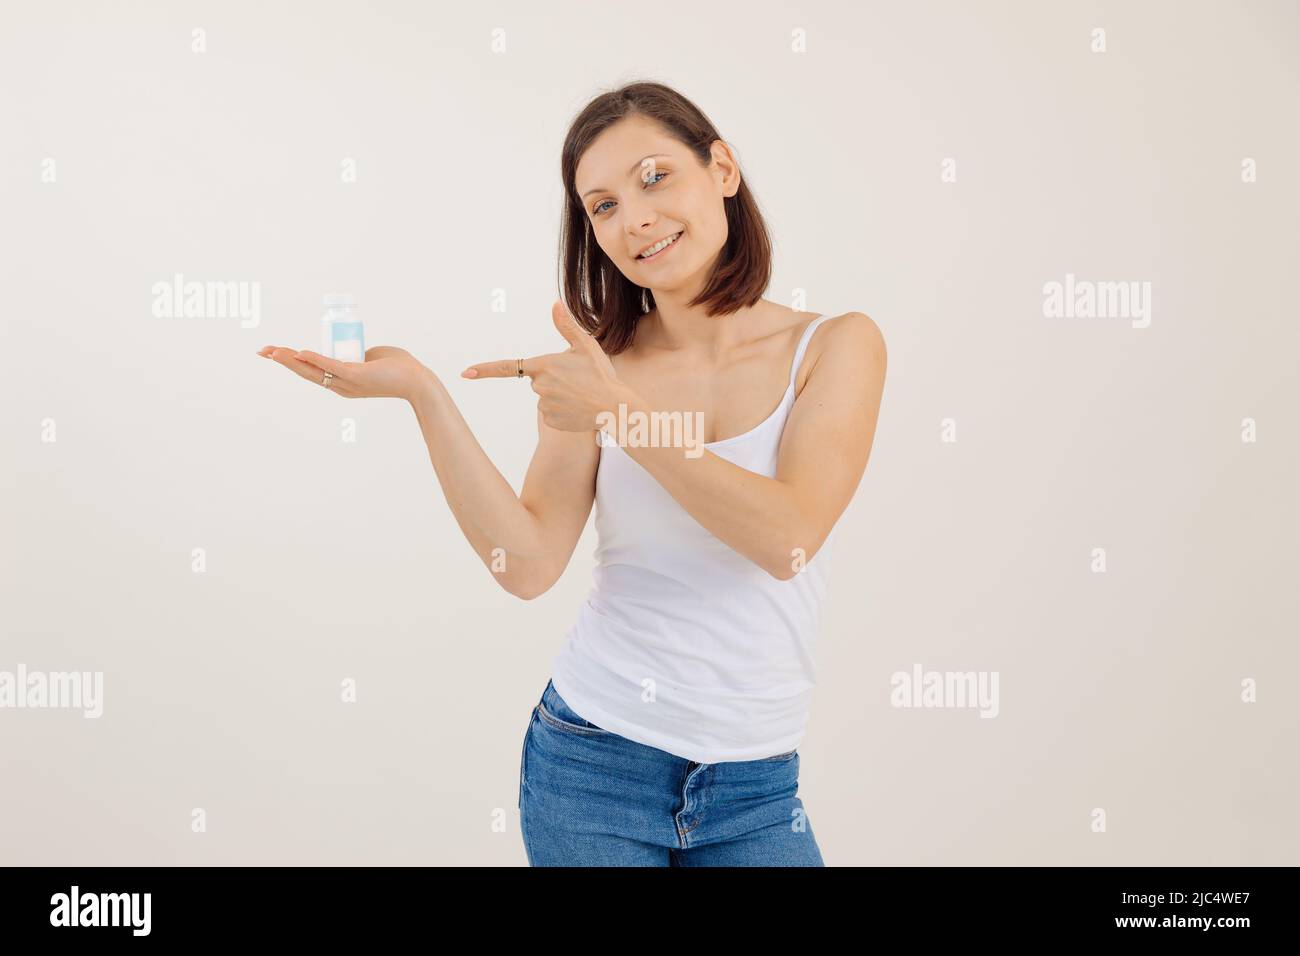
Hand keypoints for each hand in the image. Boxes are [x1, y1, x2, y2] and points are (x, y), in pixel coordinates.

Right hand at [258, 344, 430, 401]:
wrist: (417, 380)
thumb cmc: (399, 368)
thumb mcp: (373, 357)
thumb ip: (361, 355)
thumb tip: (356, 349)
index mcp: (343, 383)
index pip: (312, 371)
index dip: (293, 362)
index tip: (275, 353)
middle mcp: (341, 386)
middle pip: (305, 372)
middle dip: (283, 361)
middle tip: (262, 351)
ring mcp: (348, 382)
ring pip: (313, 370)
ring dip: (291, 360)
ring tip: (273, 352)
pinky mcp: (356, 375)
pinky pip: (331, 366)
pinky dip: (315, 359)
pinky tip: (301, 353)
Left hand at [460, 300, 627, 431]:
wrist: (614, 406)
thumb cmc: (601, 374)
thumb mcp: (586, 346)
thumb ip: (567, 326)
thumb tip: (554, 304)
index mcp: (543, 366)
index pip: (508, 367)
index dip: (485, 370)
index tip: (465, 373)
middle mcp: (539, 386)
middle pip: (537, 380)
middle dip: (553, 379)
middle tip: (577, 379)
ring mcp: (544, 406)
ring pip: (545, 397)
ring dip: (559, 395)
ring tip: (581, 394)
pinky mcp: (551, 421)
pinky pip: (551, 414)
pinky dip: (563, 411)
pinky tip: (578, 408)